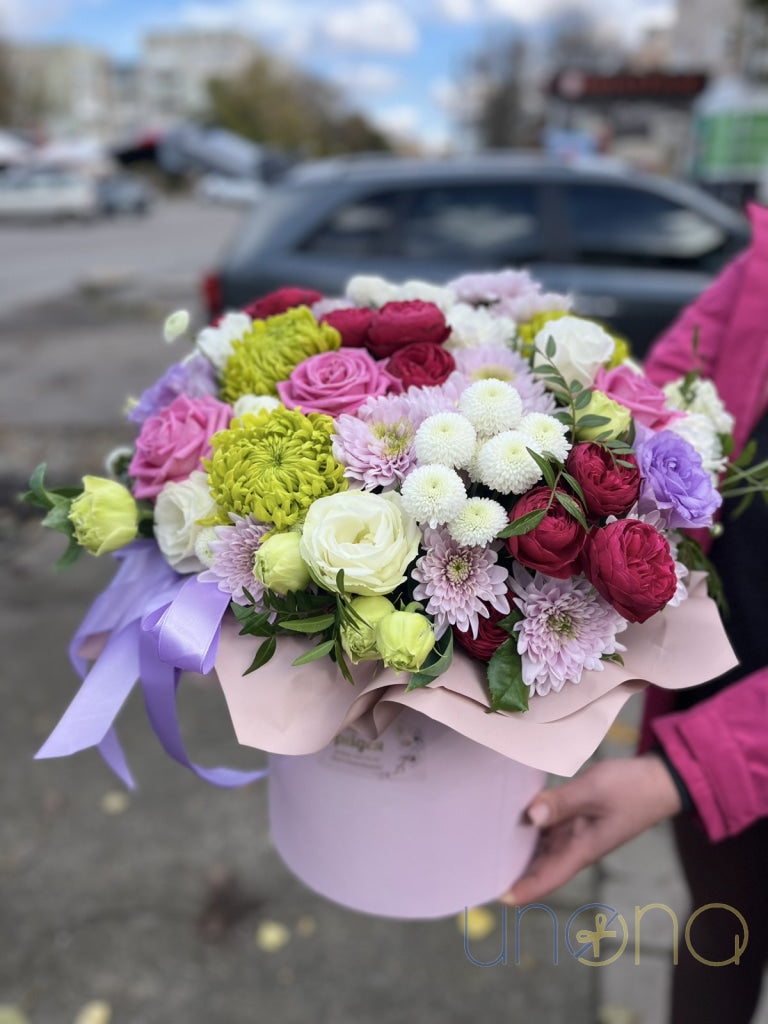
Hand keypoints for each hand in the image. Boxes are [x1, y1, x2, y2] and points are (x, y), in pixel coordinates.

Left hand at [500, 754, 683, 904]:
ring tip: (484, 842)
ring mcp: (576, 833)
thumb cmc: (632, 788)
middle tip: (477, 865)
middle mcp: (576, 846)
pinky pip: (548, 829)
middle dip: (511, 870)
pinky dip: (530, 827)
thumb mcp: (595, 790)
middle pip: (537, 867)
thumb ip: (562, 802)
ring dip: (518, 848)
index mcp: (582, 850)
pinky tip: (511, 817)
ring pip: (540, 848)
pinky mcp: (576, 818)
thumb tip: (530, 816)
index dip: (521, 890)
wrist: (659, 780)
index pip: (546, 879)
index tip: (494, 896)